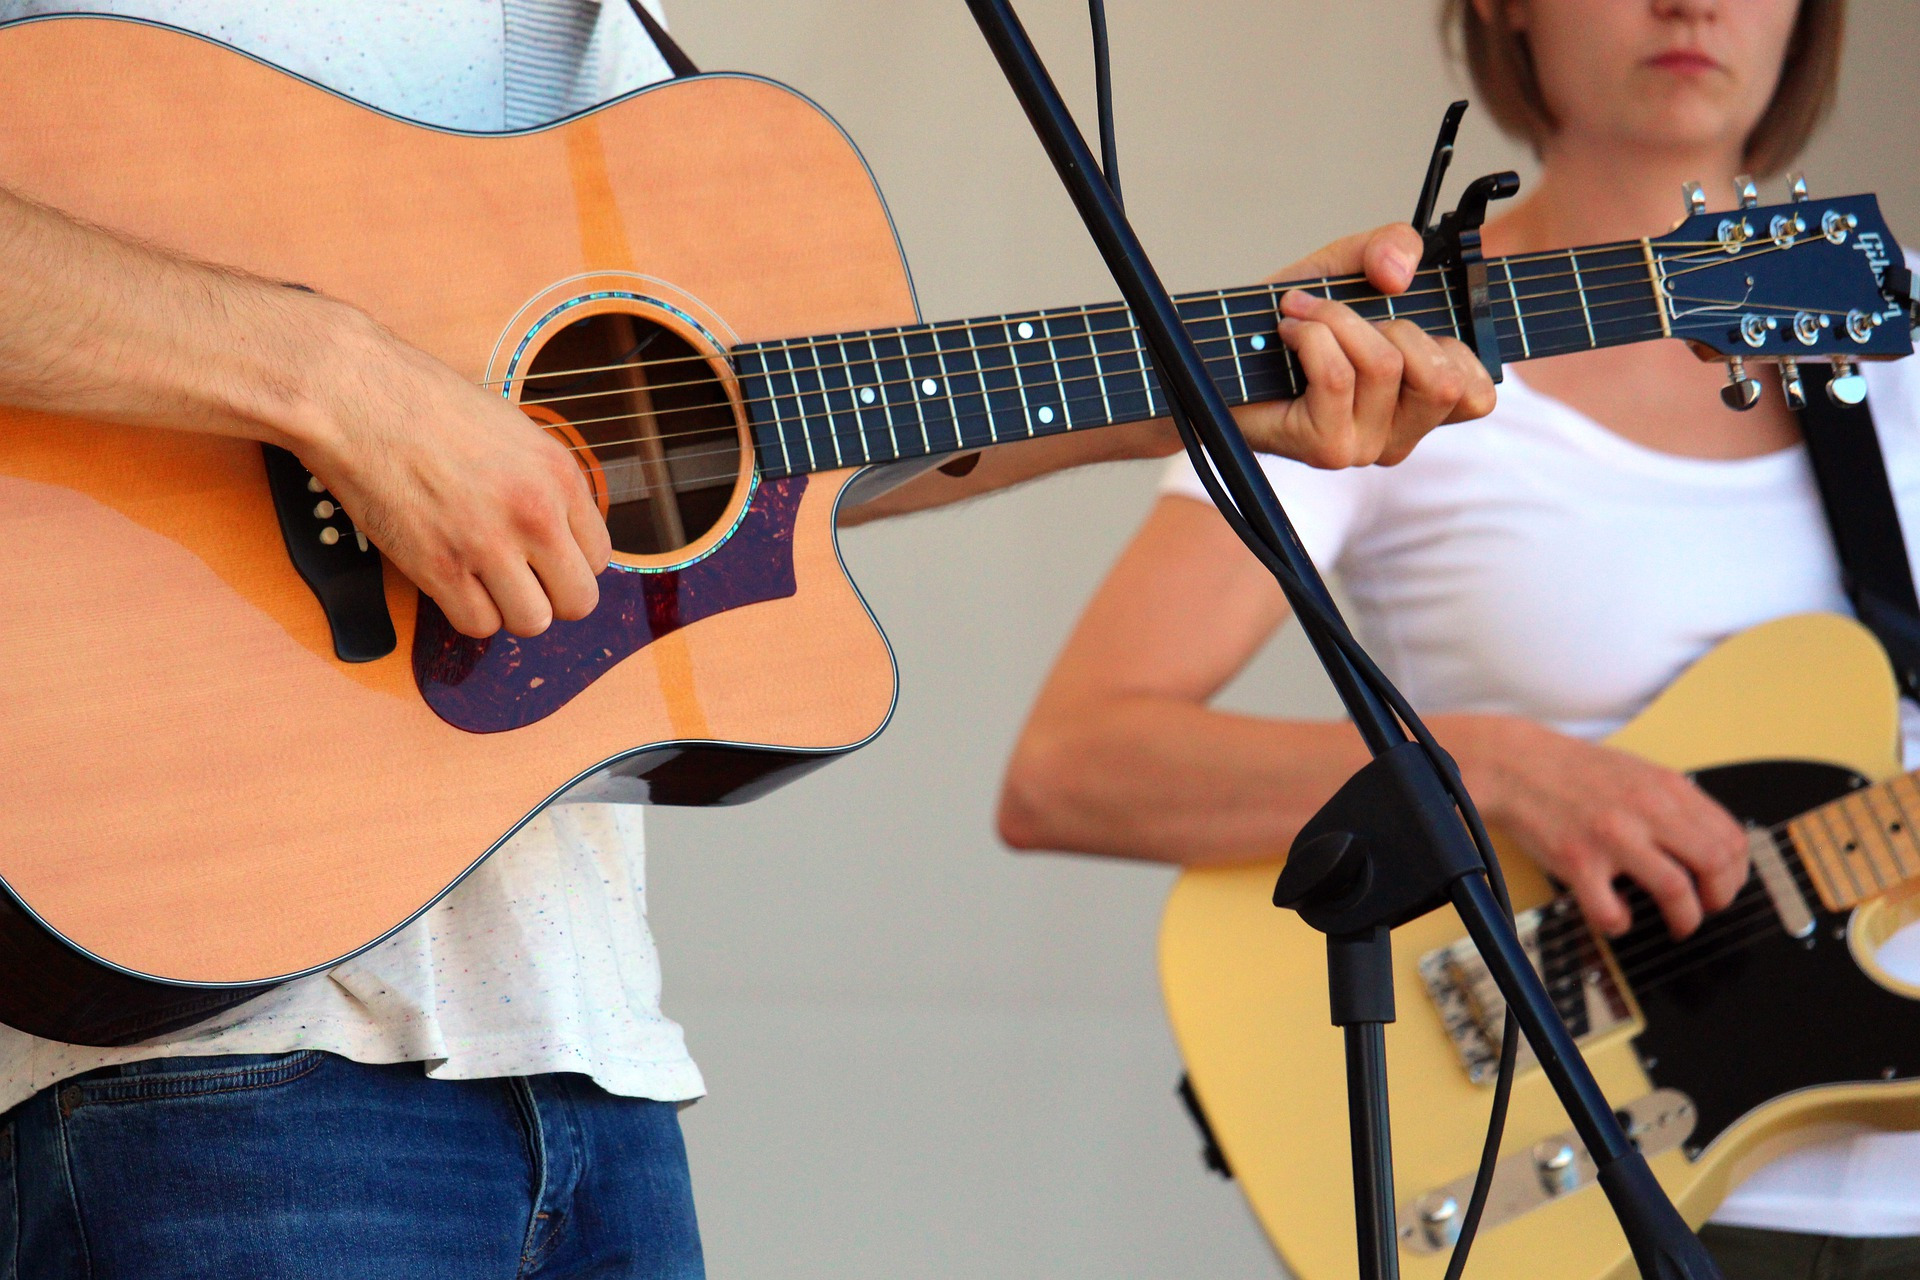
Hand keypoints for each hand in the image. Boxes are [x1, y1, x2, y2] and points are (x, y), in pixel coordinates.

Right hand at [291, 310, 612, 638]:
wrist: (359, 398)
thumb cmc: (429, 406)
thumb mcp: (517, 433)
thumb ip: (547, 486)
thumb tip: (563, 534)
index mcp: (560, 476)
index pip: (600, 557)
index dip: (571, 563)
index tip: (546, 558)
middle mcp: (535, 514)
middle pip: (578, 601)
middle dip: (553, 598)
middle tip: (524, 581)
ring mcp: (488, 544)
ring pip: (532, 622)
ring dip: (511, 610)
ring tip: (487, 583)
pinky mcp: (439, 568)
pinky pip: (477, 625)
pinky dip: (468, 613)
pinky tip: (454, 584)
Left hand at [1234, 224, 1495, 467]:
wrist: (1223, 356)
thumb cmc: (1291, 322)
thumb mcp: (1350, 266)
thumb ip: (1392, 246)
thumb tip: (1400, 273)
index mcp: (1420, 404)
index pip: (1479, 398)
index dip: (1459, 349)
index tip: (1408, 321)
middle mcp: (1399, 435)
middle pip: (1442, 379)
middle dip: (1395, 325)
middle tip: (1348, 317)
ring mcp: (1365, 447)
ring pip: (1385, 367)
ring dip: (1339, 321)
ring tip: (1303, 315)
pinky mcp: (1326, 448)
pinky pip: (1339, 376)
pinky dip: (1312, 336)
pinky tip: (1289, 332)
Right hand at [1438, 714, 1750, 937]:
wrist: (1514, 764)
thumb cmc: (1571, 771)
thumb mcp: (1636, 771)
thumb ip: (1673, 802)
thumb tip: (1709, 839)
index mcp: (1666, 789)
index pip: (1730, 837)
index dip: (1736, 872)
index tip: (1723, 884)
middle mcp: (1646, 810)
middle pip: (1715, 864)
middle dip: (1720, 898)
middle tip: (1706, 908)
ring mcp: (1613, 837)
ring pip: (1677, 891)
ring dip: (1685, 919)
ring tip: (1676, 924)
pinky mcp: (1578, 861)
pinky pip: (1612, 911)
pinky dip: (1620, 924)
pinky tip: (1616, 916)